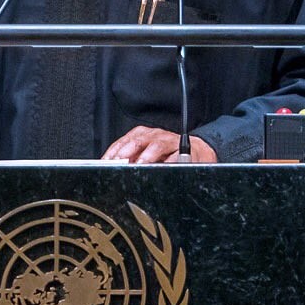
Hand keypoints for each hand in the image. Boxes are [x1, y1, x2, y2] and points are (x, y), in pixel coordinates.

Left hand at [102, 127, 217, 163]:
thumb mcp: (147, 155)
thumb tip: (113, 169)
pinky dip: (169, 161)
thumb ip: (132, 160)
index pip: (124, 141)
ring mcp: (169, 140)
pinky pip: (175, 154)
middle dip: (126, 153)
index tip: (106, 162)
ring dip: (146, 156)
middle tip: (119, 163)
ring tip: (139, 166)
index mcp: (143, 135)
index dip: (113, 152)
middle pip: (137, 141)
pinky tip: (163, 168)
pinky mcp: (183, 149)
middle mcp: (155, 135)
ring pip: (156, 145)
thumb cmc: (169, 154)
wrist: (198, 150)